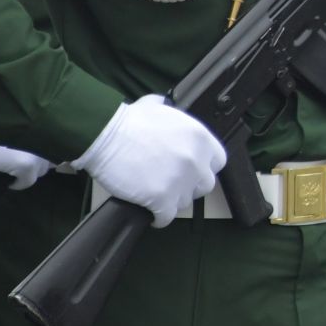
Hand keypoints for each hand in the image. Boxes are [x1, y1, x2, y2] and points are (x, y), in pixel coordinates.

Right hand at [75, 95, 226, 227]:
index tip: (193, 170)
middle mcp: (196, 161)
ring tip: (159, 195)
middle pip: (204, 185)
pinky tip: (153, 214)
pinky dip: (160, 218)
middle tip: (174, 183)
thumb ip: (172, 114)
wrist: (106, 135)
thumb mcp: (160, 108)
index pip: (218, 162)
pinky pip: (167, 217)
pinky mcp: (162, 199)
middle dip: (190, 185)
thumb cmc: (130, 121)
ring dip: (173, 201)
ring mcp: (181, 181)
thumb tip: (166, 110)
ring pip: (185, 202)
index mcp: (201, 138)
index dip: (205, 167)